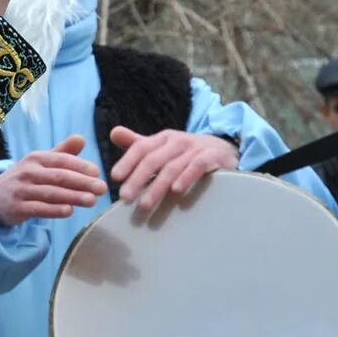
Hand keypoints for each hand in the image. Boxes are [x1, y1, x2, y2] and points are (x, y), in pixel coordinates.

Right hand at [0, 137, 104, 225]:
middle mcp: (28, 172)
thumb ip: (63, 153)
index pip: (60, 160)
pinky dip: (54, 210)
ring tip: (92, 201)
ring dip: (73, 196)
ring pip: (51, 193)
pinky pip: (38, 209)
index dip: (79, 166)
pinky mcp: (17, 207)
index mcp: (36, 158)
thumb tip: (82, 138)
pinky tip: (70, 211)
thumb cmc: (27, 178)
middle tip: (102, 188)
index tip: (97, 172)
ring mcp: (21, 190)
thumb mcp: (41, 162)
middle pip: (58, 177)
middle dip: (82, 182)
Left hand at [109, 126, 237, 213]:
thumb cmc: (186, 152)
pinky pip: (198, 166)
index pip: (141, 148)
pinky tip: (176, 190)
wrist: (224, 149)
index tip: (115, 178)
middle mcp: (177, 141)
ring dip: (157, 186)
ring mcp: (195, 148)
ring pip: (172, 166)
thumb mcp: (163, 147)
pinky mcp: (213, 157)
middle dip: (137, 179)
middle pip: (153, 159)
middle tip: (125, 198)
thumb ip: (139, 144)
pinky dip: (187, 177)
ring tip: (145, 204)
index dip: (127, 161)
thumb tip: (113, 133)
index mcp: (162, 138)